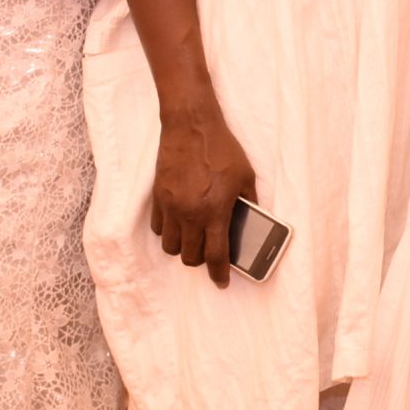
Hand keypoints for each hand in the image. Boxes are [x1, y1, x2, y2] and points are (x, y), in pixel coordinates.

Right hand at [150, 102, 256, 287]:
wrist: (191, 127)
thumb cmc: (223, 149)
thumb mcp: (246, 176)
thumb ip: (250, 202)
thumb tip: (252, 222)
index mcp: (215, 212)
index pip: (216, 255)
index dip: (219, 274)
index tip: (222, 282)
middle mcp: (190, 215)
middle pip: (190, 256)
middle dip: (201, 261)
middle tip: (209, 253)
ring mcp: (171, 207)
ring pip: (170, 247)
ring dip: (182, 248)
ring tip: (193, 239)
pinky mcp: (157, 198)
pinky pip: (158, 228)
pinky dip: (167, 232)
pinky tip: (178, 223)